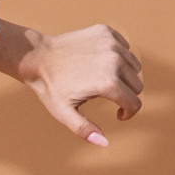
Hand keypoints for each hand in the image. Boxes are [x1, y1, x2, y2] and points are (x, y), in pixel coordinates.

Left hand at [0, 18, 143, 146]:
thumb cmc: (50, 87)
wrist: (37, 57)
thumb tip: (104, 143)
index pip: (134, 102)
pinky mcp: (107, 32)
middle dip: (127, 94)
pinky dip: (119, 57)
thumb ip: (84, 129)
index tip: (118, 115)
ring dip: (125, 75)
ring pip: (134, 65)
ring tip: (104, 81)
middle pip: (137, 84)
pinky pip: (125, 48)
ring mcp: (112, 44)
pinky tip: (101, 63)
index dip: (128, 113)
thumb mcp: (64, 113)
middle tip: (110, 97)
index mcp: (108, 83)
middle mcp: (115, 61)